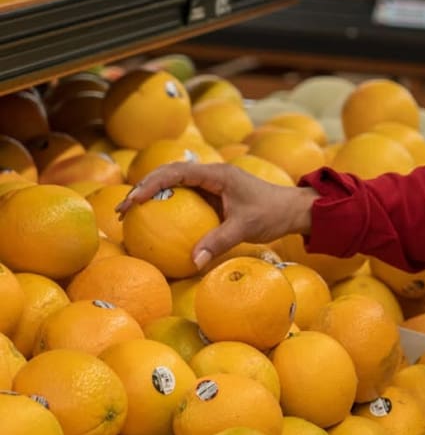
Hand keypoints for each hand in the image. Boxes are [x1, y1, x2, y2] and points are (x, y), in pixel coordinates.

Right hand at [116, 161, 318, 269]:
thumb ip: (218, 242)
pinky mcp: (215, 195)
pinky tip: (157, 224)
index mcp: (218, 174)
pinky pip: (186, 197)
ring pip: (175, 183)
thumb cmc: (272, 214)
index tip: (133, 200)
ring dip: (153, 195)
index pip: (177, 172)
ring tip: (129, 214)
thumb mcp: (244, 227)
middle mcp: (212, 174)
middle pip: (169, 174)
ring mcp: (213, 184)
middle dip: (143, 187)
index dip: (151, 183)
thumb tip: (193, 262)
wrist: (293, 209)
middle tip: (121, 209)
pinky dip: (168, 205)